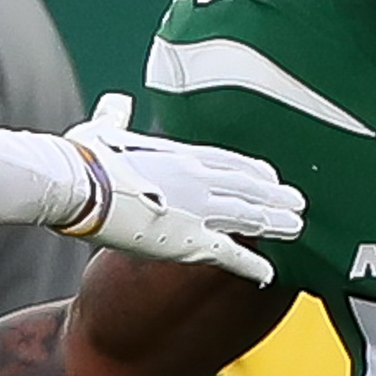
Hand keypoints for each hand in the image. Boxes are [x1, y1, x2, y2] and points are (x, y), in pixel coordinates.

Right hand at [56, 97, 299, 287]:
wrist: (79, 184)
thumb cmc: (84, 158)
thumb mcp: (104, 129)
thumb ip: (116, 118)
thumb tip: (116, 103)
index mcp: (180, 153)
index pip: (229, 162)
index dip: (253, 172)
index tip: (269, 177)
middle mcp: (198, 178)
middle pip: (248, 187)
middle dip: (274, 196)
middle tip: (297, 202)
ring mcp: (198, 209)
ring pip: (249, 216)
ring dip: (274, 223)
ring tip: (295, 227)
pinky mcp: (188, 241)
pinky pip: (230, 254)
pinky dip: (252, 264)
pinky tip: (270, 273)